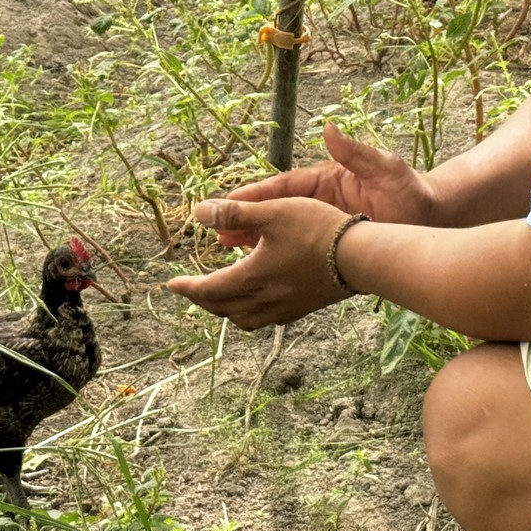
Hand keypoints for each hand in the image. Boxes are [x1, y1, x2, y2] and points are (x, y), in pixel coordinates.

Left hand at [164, 196, 355, 329]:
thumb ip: (234, 213)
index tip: (170, 285)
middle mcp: (264, 300)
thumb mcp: (273, 212)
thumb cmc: (317, 230)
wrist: (360, 258)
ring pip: (243, 318)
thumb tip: (197, 212)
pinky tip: (256, 299)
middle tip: (191, 289)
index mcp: (251, 277)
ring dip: (225, 310)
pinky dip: (249, 312)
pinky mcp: (301, 309)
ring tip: (220, 296)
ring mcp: (284, 309)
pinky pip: (264, 319)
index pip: (207, 290)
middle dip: (202, 300)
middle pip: (222, 308)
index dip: (186, 287)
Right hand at [212, 123, 438, 248]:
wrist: (433, 216)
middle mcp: (321, 200)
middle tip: (217, 230)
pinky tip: (261, 270)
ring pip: (282, 232)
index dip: (256, 195)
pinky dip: (280, 256)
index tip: (229, 201)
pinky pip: (299, 250)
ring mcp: (325, 223)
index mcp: (327, 179)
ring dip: (256, 239)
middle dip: (246, 219)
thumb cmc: (411, 190)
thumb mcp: (384, 168)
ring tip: (227, 249)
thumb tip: (330, 129)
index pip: (284, 187)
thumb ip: (356, 153)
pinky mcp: (332, 243)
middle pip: (276, 210)